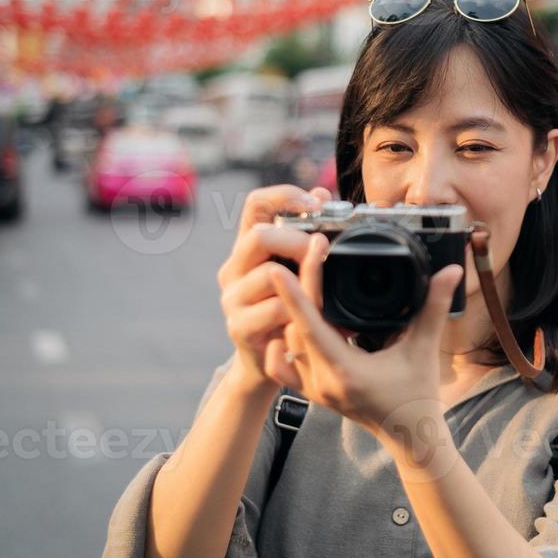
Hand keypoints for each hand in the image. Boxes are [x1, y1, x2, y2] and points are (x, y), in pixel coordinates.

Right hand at [217, 183, 332, 392]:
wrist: (270, 365)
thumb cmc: (290, 313)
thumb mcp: (300, 273)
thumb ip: (307, 236)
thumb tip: (323, 193)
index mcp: (248, 250)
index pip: (255, 204)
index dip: (284, 195)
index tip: (317, 202)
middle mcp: (234, 270)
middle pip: (258, 236)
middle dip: (298, 241)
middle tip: (323, 252)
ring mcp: (232, 300)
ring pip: (269, 273)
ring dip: (304, 280)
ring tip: (325, 292)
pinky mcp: (239, 327)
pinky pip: (276, 309)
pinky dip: (301, 312)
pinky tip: (314, 319)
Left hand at [265, 231, 464, 446]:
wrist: (411, 435)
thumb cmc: (418, 396)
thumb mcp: (425, 348)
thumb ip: (435, 306)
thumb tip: (453, 270)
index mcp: (345, 372)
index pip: (310, 326)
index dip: (294, 294)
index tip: (279, 268)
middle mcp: (322, 382)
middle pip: (294, 328)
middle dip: (297, 290)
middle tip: (308, 255)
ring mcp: (314, 389)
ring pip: (286, 343)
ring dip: (290, 313)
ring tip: (299, 279)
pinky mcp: (312, 392)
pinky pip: (284, 365)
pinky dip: (284, 342)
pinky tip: (290, 323)